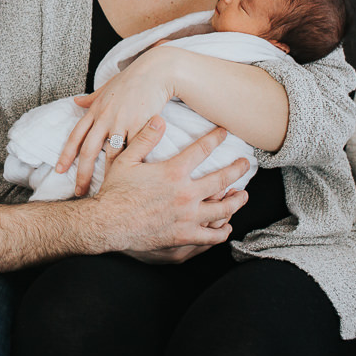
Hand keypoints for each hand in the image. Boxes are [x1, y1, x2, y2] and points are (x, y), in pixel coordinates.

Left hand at [58, 45, 182, 194]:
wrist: (156, 72)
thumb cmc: (132, 79)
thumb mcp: (107, 87)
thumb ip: (91, 98)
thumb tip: (76, 101)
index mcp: (95, 110)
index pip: (75, 136)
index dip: (66, 154)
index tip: (60, 170)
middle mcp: (105, 118)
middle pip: (89, 151)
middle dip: (83, 174)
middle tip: (80, 192)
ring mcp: (123, 123)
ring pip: (112, 155)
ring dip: (108, 175)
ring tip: (106, 191)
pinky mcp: (141, 126)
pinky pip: (135, 150)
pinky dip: (132, 166)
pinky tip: (131, 181)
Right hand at [92, 116, 249, 255]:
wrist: (108, 224)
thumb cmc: (115, 191)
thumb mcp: (126, 160)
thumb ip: (145, 139)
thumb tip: (159, 118)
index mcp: (173, 172)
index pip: (202, 150)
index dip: (216, 138)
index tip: (225, 132)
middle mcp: (186, 194)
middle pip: (223, 179)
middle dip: (238, 169)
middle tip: (246, 164)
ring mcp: (188, 217)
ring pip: (223, 209)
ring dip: (237, 201)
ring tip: (244, 196)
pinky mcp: (185, 236)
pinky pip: (211, 235)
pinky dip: (222, 231)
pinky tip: (226, 226)